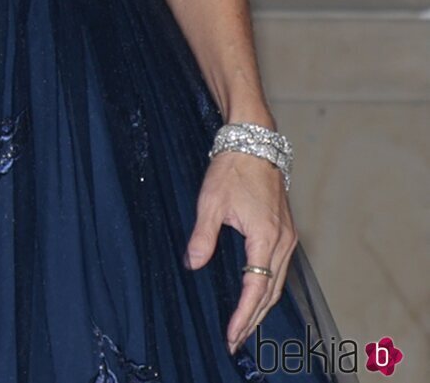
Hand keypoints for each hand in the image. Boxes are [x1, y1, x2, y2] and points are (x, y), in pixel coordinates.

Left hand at [183, 150, 297, 355]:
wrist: (253, 141)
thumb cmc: (233, 167)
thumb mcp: (211, 201)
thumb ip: (203, 236)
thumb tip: (193, 264)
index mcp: (266, 236)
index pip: (256, 287)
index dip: (243, 314)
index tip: (231, 334)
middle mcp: (283, 240)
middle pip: (271, 291)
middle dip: (254, 318)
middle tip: (236, 340)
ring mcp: (288, 235)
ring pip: (278, 282)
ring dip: (263, 306)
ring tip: (246, 327)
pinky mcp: (286, 229)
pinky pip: (280, 268)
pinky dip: (269, 287)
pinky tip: (258, 295)